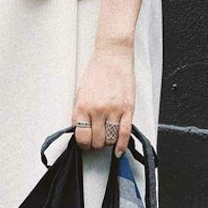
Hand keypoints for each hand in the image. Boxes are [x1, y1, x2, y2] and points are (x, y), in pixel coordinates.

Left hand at [72, 43, 134, 157]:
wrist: (113, 57)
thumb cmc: (97, 73)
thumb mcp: (80, 93)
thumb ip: (79, 113)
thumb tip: (81, 131)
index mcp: (83, 106)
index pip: (81, 136)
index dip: (83, 144)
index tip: (86, 144)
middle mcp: (97, 110)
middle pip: (96, 141)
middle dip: (95, 145)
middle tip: (97, 143)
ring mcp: (113, 110)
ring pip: (110, 139)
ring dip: (107, 143)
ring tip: (107, 139)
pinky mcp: (127, 109)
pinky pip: (124, 133)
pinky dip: (122, 145)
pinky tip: (119, 150)